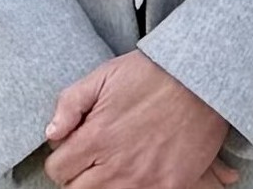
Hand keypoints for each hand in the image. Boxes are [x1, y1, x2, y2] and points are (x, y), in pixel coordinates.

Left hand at [42, 51, 238, 188]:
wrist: (201, 80)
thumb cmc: (151, 74)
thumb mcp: (103, 75)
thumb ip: (69, 103)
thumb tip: (51, 133)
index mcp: (96, 138)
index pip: (57, 170)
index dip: (61, 159)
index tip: (74, 149)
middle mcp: (116, 166)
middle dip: (79, 176)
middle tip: (92, 160)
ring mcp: (144, 180)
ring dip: (104, 184)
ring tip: (115, 166)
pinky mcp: (169, 186)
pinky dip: (136, 188)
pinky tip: (139, 172)